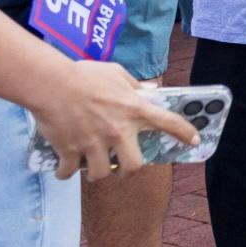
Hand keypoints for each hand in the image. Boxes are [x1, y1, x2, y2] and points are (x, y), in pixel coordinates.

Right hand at [26, 59, 195, 180]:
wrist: (51, 84)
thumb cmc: (84, 75)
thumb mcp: (116, 73)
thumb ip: (135, 85)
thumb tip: (151, 89)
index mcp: (134, 110)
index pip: (169, 122)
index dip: (185, 133)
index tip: (194, 141)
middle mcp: (118, 131)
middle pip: (133, 166)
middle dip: (128, 171)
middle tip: (122, 168)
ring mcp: (94, 143)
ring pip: (101, 173)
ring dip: (97, 173)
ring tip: (92, 167)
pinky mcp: (70, 151)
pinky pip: (69, 172)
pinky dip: (65, 173)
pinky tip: (64, 169)